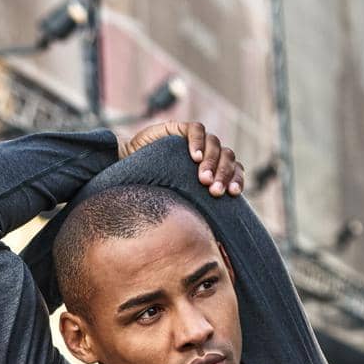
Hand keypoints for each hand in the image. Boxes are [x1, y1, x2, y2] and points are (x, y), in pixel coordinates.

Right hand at [116, 121, 243, 197]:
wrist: (126, 168)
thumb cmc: (152, 190)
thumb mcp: (177, 200)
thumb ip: (192, 207)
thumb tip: (204, 235)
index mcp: (214, 168)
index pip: (234, 170)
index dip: (236, 179)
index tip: (232, 194)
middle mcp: (208, 152)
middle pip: (227, 157)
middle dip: (222, 175)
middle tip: (214, 191)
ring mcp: (196, 139)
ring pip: (214, 144)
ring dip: (211, 162)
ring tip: (203, 179)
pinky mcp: (180, 128)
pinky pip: (196, 130)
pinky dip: (197, 142)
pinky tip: (195, 157)